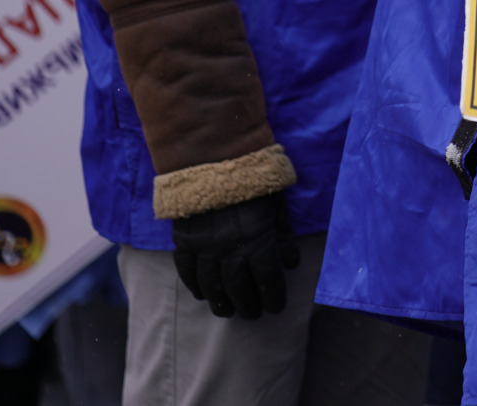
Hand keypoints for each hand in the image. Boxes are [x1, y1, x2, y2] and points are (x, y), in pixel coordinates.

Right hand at [170, 191, 299, 319]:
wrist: (214, 161)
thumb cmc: (254, 182)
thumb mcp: (278, 206)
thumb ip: (284, 237)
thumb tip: (291, 264)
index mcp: (257, 241)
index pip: (267, 279)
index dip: (272, 296)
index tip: (275, 308)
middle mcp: (229, 250)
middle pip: (238, 287)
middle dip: (247, 304)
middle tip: (252, 315)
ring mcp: (204, 247)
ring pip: (211, 284)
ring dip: (220, 301)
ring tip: (227, 312)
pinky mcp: (184, 241)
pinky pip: (187, 270)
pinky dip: (194, 285)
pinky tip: (202, 295)